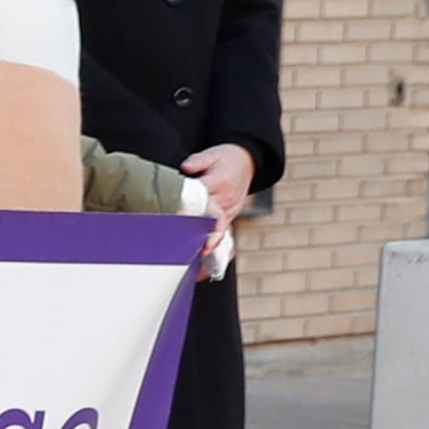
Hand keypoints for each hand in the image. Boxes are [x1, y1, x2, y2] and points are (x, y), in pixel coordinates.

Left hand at [184, 146, 248, 283]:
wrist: (247, 162)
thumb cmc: (225, 159)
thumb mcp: (213, 154)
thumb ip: (199, 161)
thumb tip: (186, 167)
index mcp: (221, 184)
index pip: (207, 201)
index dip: (194, 213)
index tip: (181, 224)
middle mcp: (227, 202)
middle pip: (212, 223)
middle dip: (200, 239)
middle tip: (184, 255)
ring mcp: (229, 213)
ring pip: (218, 236)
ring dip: (206, 252)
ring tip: (190, 271)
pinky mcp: (228, 220)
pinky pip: (222, 240)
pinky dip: (213, 256)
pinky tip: (200, 274)